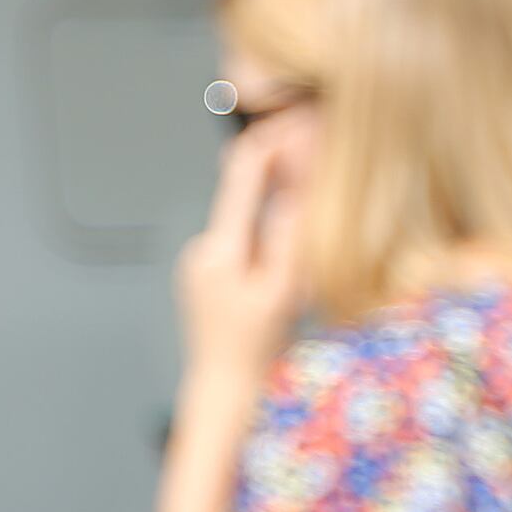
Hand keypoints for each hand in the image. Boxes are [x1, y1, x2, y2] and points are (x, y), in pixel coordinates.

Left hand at [175, 113, 311, 393]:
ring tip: (306, 225)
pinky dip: (266, 241)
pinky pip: (243, 245)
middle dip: (276, 176)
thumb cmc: (254, 351)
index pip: (241, 179)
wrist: (224, 390)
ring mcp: (201, 263)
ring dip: (275, 216)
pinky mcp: (209, 276)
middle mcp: (203, 250)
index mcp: (219, 250)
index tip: (287, 121)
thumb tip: (295, 193)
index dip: (265, 145)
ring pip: (246, 223)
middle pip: (244, 197)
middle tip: (309, 155)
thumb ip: (287, 240)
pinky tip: (287, 257)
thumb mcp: (281, 294)